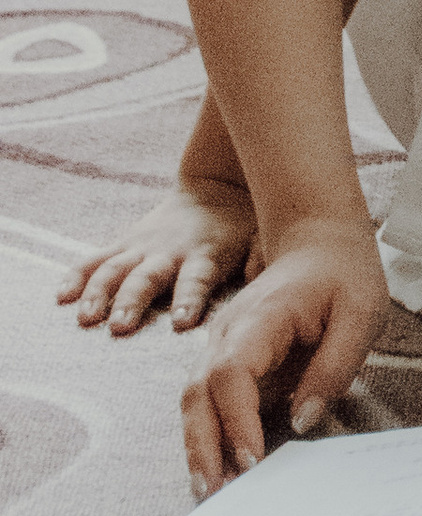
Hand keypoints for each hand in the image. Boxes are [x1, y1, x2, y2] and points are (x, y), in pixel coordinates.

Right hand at [59, 178, 259, 339]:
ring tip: (86, 318)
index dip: (189, 300)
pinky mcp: (124, 243)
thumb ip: (264, 259)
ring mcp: (142, 247)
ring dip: (99, 293)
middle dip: (133, 302)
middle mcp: (169, 252)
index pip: (197, 280)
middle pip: (147, 278)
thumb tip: (268, 282)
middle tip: (119, 327)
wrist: (219, 187)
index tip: (182, 323)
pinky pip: (95, 259)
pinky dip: (76, 275)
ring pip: (115, 269)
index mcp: (206, 255)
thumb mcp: (263, 237)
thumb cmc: (245, 226)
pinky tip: (60, 296)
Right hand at [179, 217, 387, 494]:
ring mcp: (222, 346)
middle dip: (201, 446)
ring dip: (200, 447)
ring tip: (213, 492)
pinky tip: (223, 468)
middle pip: (197, 393)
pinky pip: (210, 402)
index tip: (251, 461)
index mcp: (260, 317)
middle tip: (215, 494)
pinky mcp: (229, 362)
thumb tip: (302, 421)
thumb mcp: (361, 312)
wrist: (320, 238)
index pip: (231, 374)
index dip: (235, 421)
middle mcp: (228, 333)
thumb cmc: (344, 272)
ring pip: (195, 401)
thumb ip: (334, 366)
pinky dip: (210, 435)